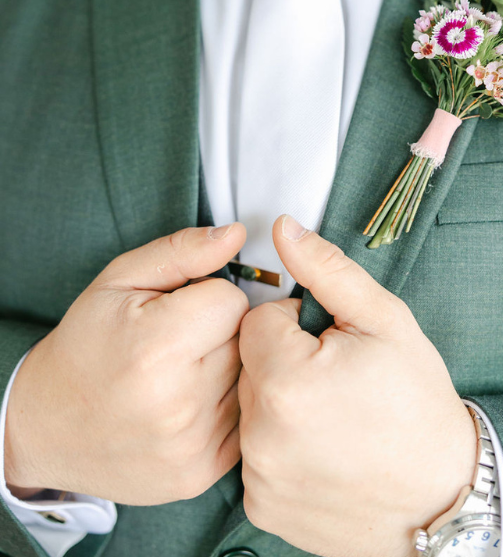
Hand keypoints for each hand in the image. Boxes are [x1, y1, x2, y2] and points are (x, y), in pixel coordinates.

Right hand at [4, 224, 248, 504]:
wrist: (48, 426)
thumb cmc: (86, 345)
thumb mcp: (120, 280)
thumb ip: (182, 252)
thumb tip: (236, 234)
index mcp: (157, 348)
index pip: (234, 301)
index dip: (211, 297)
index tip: (182, 309)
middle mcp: (179, 403)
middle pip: (247, 341)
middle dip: (221, 332)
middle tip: (180, 342)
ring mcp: (192, 444)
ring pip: (250, 379)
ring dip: (227, 370)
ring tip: (183, 372)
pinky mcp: (202, 472)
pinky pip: (246, 418)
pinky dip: (226, 406)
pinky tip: (191, 403)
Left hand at [238, 215, 475, 556]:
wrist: (443, 495)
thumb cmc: (418, 403)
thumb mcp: (384, 320)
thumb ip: (326, 269)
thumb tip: (283, 228)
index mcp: (286, 381)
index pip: (257, 321)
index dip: (297, 326)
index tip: (332, 347)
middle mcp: (261, 436)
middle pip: (250, 366)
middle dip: (287, 363)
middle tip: (338, 383)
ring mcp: (260, 478)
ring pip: (251, 410)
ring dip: (281, 405)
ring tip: (334, 418)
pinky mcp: (263, 508)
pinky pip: (255, 456)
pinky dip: (281, 449)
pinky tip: (324, 453)